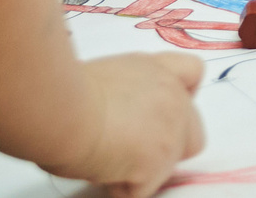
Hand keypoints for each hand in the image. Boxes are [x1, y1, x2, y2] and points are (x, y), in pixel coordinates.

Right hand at [47, 53, 203, 197]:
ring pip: (169, 166)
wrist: (61, 108)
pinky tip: (99, 170)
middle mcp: (172, 96)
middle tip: (131, 151)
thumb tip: (117, 113)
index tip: (156, 112)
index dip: (181, 96)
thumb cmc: (63, 91)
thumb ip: (128, 91)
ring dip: (142, 171)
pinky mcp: (159, 162)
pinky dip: (122, 189)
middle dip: (168, 149)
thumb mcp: (104, 75)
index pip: (193, 74)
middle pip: (194, 135)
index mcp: (155, 70)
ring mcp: (171, 131)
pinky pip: (143, 189)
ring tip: (104, 159)